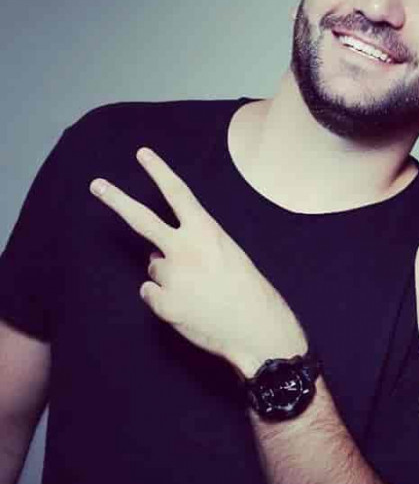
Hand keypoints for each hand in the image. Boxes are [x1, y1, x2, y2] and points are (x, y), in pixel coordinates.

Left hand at [90, 147, 306, 376]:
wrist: (257, 329)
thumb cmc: (248, 291)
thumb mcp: (228, 254)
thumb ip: (194, 246)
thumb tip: (157, 254)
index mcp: (206, 232)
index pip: (177, 193)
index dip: (159, 171)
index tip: (142, 154)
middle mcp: (184, 249)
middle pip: (141, 219)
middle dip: (116, 199)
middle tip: (96, 184)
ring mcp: (171, 277)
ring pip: (154, 267)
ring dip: (167, 275)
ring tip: (197, 291)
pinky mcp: (163, 304)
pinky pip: (150, 293)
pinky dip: (163, 300)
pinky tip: (188, 307)